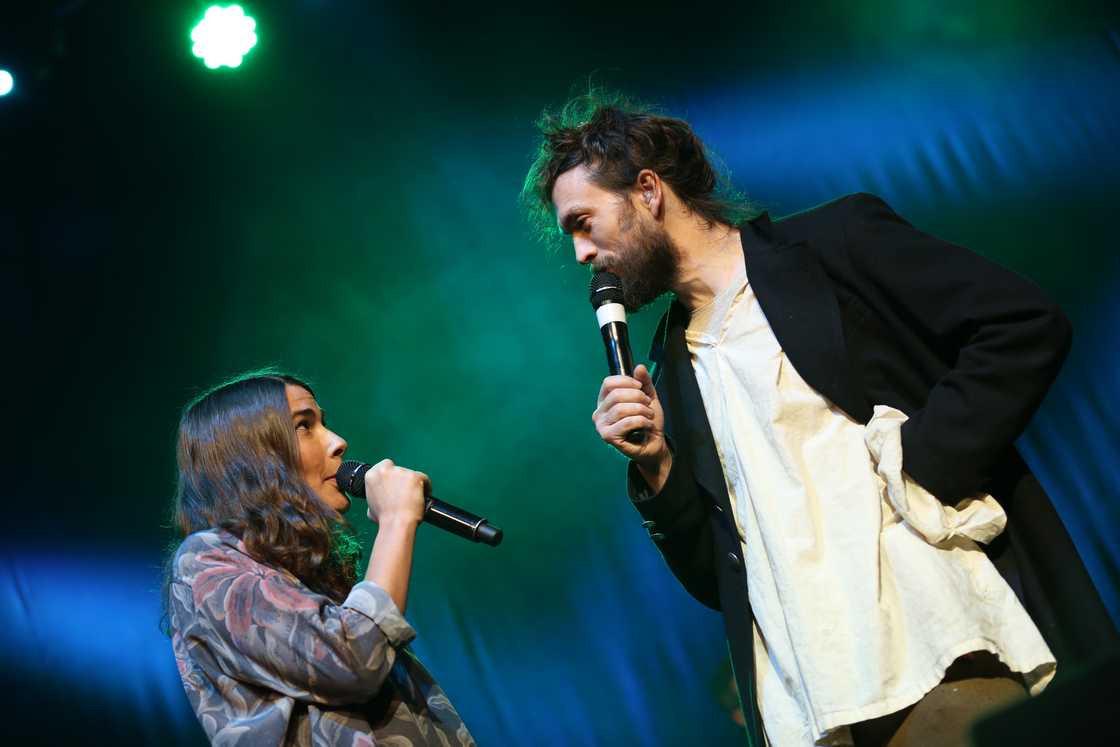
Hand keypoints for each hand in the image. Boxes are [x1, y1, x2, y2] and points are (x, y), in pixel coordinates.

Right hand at [362, 459, 427, 525]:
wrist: (396, 523)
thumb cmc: (385, 518)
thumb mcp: (371, 507)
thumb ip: (375, 497)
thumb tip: (381, 498)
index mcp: (371, 476)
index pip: (385, 467)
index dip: (392, 477)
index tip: (396, 484)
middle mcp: (384, 470)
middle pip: (399, 470)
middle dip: (403, 481)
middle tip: (405, 494)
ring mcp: (400, 472)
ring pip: (411, 475)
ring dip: (414, 485)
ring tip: (414, 498)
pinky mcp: (414, 476)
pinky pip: (423, 478)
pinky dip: (426, 487)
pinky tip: (424, 496)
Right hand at [593, 364, 671, 489]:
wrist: (653, 444)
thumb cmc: (647, 421)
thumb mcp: (648, 398)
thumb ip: (644, 382)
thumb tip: (639, 367)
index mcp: (605, 400)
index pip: (608, 383)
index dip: (626, 381)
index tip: (640, 387)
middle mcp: (599, 412)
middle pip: (616, 395)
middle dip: (638, 397)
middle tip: (647, 405)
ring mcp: (601, 425)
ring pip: (621, 409)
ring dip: (641, 411)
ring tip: (649, 416)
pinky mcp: (608, 437)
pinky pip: (627, 422)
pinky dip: (642, 421)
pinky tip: (647, 425)